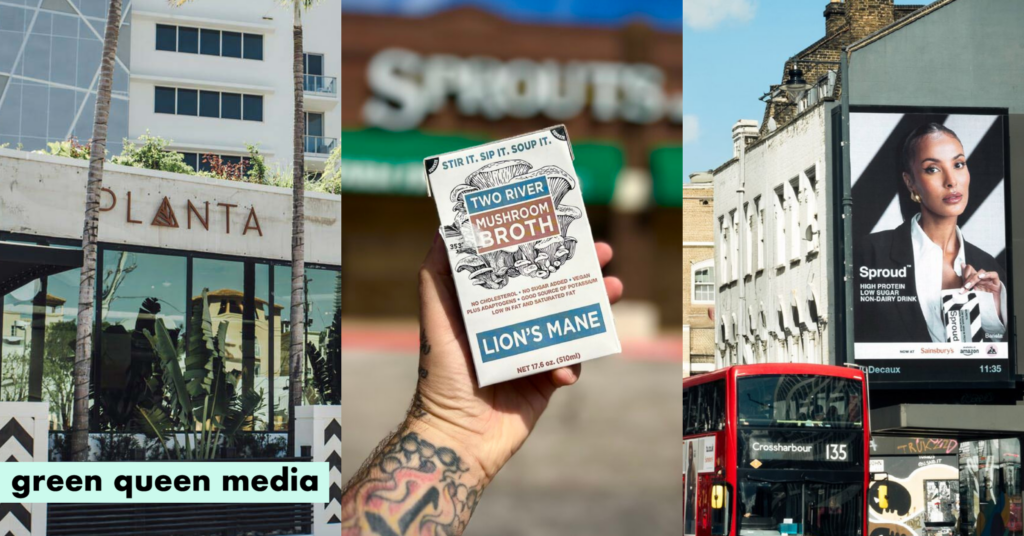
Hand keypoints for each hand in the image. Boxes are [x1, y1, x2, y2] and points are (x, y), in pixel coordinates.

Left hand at [413, 232, 622, 483]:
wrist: (457, 436)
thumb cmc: (442, 374)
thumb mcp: (436, 318)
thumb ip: (437, 276)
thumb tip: (444, 228)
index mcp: (487, 306)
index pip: (518, 267)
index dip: (541, 246)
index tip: (561, 225)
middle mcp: (511, 324)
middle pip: (552, 288)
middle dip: (580, 269)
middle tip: (603, 253)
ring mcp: (531, 351)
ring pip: (569, 320)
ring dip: (593, 304)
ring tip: (613, 289)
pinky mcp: (545, 380)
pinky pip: (570, 361)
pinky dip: (573, 361)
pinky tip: (564, 368)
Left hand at [962, 262, 1001, 320]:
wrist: (989, 314)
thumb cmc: (978, 306)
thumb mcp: (968, 295)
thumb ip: (963, 286)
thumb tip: (956, 280)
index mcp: (973, 282)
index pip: (969, 270)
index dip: (964, 272)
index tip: (960, 281)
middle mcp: (981, 280)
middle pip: (974, 272)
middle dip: (967, 279)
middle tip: (964, 288)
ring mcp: (988, 282)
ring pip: (981, 273)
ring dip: (974, 278)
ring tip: (969, 286)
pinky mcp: (996, 284)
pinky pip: (994, 275)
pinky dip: (987, 274)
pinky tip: (981, 277)